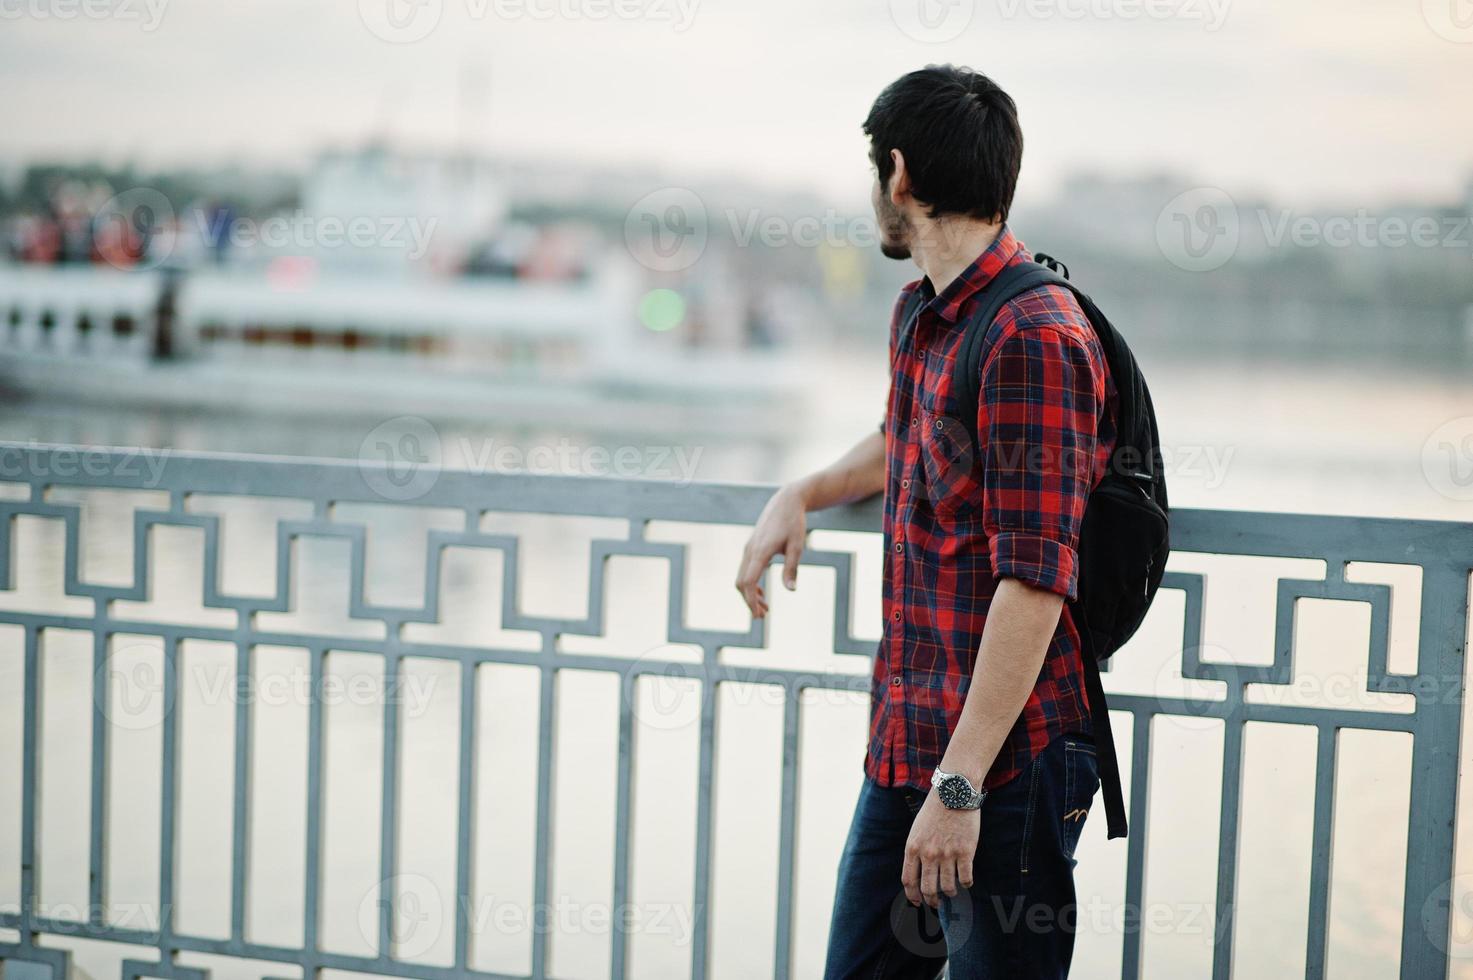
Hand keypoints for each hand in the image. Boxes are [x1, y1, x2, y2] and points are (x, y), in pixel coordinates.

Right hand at [734, 484, 806, 617]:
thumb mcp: (797, 546)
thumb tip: (791, 590)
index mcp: (760, 551)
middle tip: (763, 617)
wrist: (785, 502)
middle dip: (749, 602)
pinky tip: (763, 592)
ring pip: (742, 577)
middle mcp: (750, 550)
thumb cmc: (794, 523)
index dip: (751, 601)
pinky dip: (751, 584)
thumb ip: (792, 568)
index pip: (749, 582)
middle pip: (741, 583)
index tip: (758, 615)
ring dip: (750, 594)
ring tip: (765, 609)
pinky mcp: (751, 548)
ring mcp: (748, 549)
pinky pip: (746, 570)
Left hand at [902, 792, 979, 908]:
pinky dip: (966, 883)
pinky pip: (966, 878)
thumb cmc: (935, 810)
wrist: (954, 793)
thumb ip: (917, 851)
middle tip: (936, 903)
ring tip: (952, 890)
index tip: (917, 902)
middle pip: (928, 889)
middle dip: (932, 901)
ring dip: (950, 893)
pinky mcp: (966, 852)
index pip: (909, 881)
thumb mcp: (917, 830)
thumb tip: (919, 872)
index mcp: (913, 848)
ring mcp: (947, 854)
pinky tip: (966, 880)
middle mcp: (928, 854)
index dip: (912, 896)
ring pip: (948, 887)